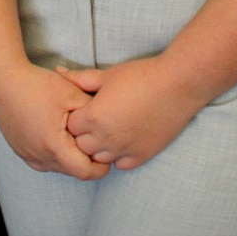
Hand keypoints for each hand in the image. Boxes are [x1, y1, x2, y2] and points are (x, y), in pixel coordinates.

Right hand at [0, 62, 108, 179]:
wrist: (3, 80)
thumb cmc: (38, 85)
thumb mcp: (72, 95)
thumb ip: (94, 115)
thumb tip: (110, 129)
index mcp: (54, 146)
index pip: (87, 172)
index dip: (102, 165)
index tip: (106, 148)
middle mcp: (39, 158)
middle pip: (74, 171)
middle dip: (87, 158)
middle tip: (92, 135)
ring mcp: (28, 157)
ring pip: (60, 167)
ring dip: (71, 155)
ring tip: (73, 130)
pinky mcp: (22, 152)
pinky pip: (46, 161)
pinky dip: (56, 152)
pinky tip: (57, 130)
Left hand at [58, 56, 204, 171]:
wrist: (178, 84)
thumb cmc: (141, 75)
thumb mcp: (107, 75)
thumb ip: (80, 78)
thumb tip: (59, 71)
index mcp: (94, 117)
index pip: (70, 127)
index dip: (75, 117)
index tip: (84, 108)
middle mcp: (106, 138)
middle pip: (81, 146)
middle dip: (84, 134)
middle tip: (95, 119)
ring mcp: (124, 149)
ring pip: (99, 158)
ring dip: (99, 147)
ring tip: (109, 128)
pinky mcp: (141, 156)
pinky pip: (120, 164)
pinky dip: (118, 155)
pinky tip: (123, 138)